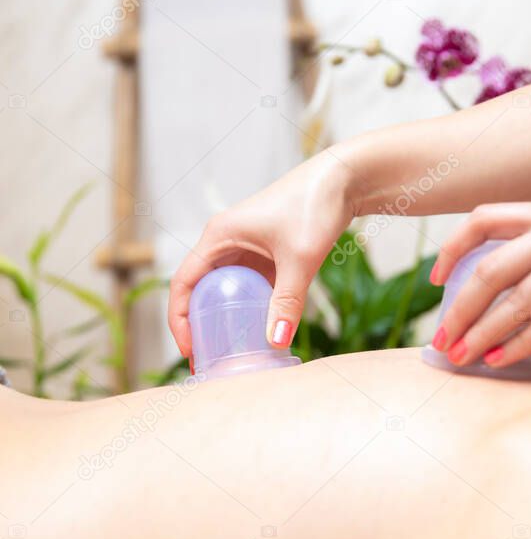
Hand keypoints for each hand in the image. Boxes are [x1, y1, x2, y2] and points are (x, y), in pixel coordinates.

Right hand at [168, 152, 352, 357]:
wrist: (344, 179)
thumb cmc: (315, 205)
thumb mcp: (300, 259)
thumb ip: (287, 301)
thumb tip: (276, 342)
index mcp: (219, 236)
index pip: (183, 282)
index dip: (179, 319)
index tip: (189, 349)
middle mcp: (225, 240)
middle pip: (199, 289)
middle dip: (199, 325)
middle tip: (207, 359)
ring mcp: (245, 246)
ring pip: (224, 289)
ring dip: (223, 318)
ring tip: (228, 351)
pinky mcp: (265, 252)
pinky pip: (247, 285)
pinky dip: (247, 307)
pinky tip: (257, 330)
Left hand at [430, 197, 530, 367]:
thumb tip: (526, 321)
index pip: (482, 219)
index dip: (451, 249)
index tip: (434, 279)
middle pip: (487, 270)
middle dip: (458, 310)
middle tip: (441, 339)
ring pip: (511, 302)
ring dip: (479, 335)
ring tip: (460, 357)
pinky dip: (517, 346)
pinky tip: (499, 360)